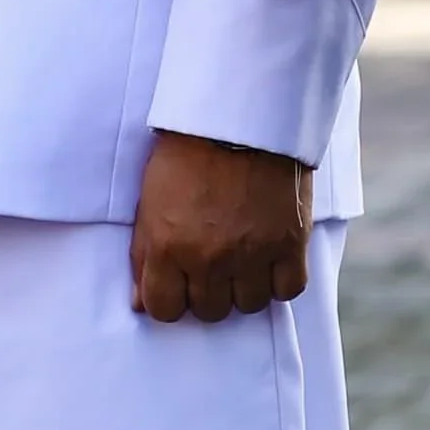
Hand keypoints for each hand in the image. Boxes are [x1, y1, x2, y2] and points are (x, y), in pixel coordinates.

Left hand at [130, 130, 313, 321]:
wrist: (239, 117)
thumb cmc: (187, 153)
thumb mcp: (149, 200)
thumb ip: (144, 255)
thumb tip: (139, 303)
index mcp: (168, 247)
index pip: (164, 310)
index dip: (169, 298)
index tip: (177, 281)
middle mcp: (209, 259)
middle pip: (208, 312)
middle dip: (206, 290)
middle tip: (210, 261)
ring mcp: (252, 255)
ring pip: (249, 305)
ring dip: (243, 287)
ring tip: (241, 256)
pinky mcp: (290, 245)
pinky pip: (287, 290)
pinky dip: (279, 280)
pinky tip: (269, 258)